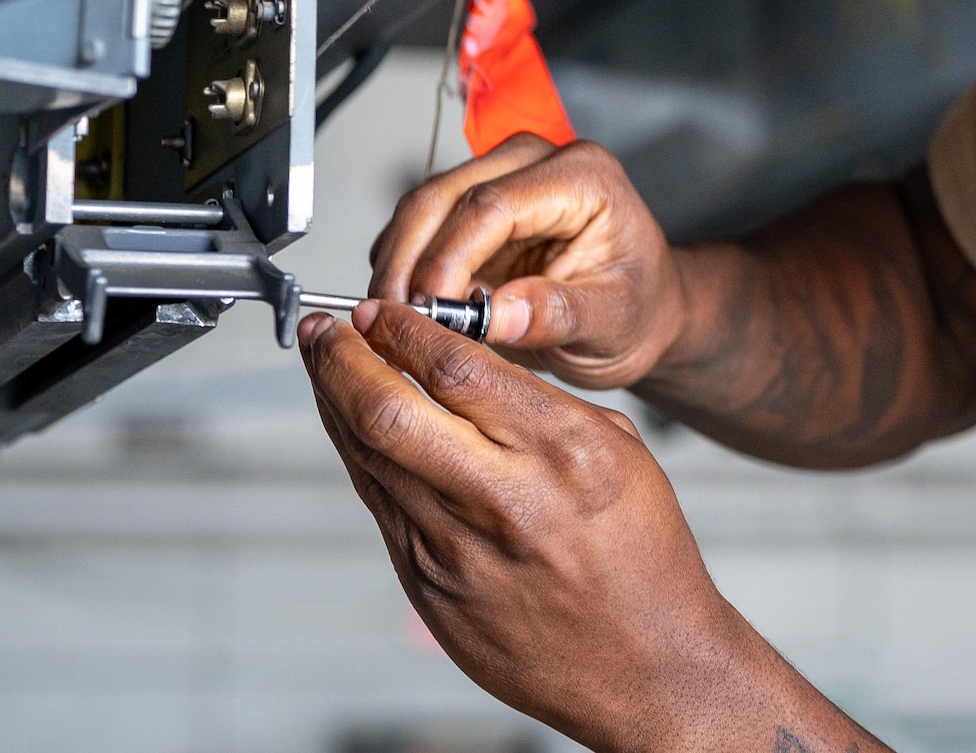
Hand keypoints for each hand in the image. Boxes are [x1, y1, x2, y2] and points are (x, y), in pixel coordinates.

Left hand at [299, 302, 887, 752]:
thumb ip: (539, 405)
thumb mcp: (618, 451)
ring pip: (367, 457)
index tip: (382, 310)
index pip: (454, 366)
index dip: (401, 328)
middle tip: (327, 330)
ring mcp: (458, 550)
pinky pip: (379, 506)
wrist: (648, 664)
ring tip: (328, 368)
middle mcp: (504, 498)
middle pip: (386, 409)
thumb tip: (466, 362)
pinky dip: (360, 457)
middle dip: (342, 359)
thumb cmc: (643, 558)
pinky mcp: (430, 588)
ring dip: (336, 404)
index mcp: (563, 450)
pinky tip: (357, 432)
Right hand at [369, 134, 684, 387]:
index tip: (429, 312)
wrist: (643, 313)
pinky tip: (410, 312)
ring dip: (397, 265)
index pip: (491, 206)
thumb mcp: (612, 322)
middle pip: (442, 196)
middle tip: (394, 323)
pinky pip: (418, 230)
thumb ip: (555, 315)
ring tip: (400, 325)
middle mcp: (536, 163)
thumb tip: (495, 316)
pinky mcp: (473, 207)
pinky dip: (403, 268)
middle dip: (408, 262)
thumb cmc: (639, 309)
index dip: (448, 259)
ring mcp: (500, 178)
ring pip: (419, 209)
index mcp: (582, 177)